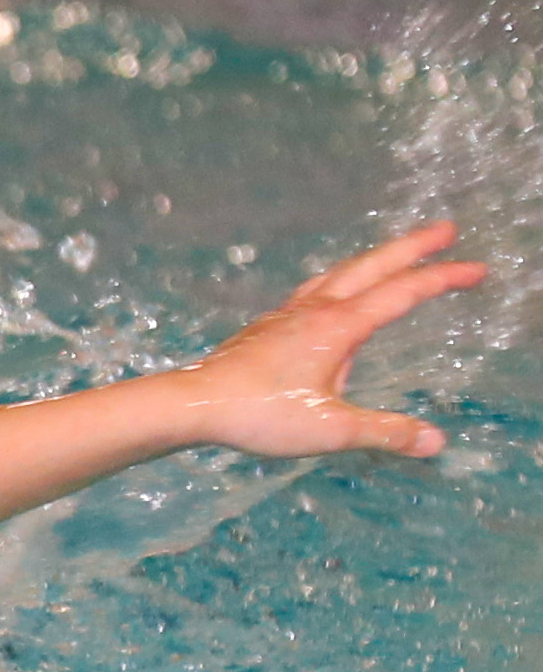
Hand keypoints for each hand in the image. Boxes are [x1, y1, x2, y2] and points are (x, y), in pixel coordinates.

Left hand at [182, 222, 483, 460]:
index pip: (403, 293)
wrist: (193, 405)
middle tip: (447, 229)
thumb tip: (435, 442)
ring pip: (339, 274)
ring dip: (373, 260)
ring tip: (394, 256)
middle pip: (372, 266)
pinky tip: (331, 296)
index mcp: (339, 327)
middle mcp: (315, 311)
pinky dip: (338, 282)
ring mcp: (287, 316)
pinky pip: (313, 292)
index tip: (478, 268)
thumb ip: (385, 432)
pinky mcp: (268, 328)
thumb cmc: (259, 415)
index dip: (443, 278)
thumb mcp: (331, 429)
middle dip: (412, 247)